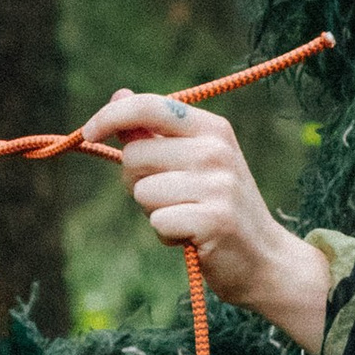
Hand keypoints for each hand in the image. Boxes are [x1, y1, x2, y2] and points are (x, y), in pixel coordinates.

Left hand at [77, 91, 330, 353]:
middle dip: (138, 181)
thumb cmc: (219, 208)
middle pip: (135, 155)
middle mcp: (216, 150)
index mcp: (213, 129)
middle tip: (171, 198)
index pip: (149, 106)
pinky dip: (166, 235)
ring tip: (186, 217)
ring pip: (142, 191)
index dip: (111, 116)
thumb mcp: (194, 162)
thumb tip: (119, 95)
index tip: (89, 132)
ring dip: (154, 211)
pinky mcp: (213, 220)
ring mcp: (218, 185)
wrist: (265, 259)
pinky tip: (192, 238)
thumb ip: (155, 133)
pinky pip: (157, 222)